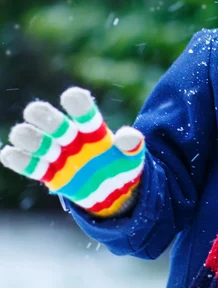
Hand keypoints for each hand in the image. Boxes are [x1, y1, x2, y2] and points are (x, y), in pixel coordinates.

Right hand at [0, 87, 144, 217]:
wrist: (115, 192)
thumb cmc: (124, 166)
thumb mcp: (134, 155)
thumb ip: (132, 144)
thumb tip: (130, 136)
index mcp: (95, 131)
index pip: (86, 115)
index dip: (79, 106)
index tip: (71, 95)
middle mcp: (75, 140)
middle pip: (58, 126)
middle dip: (47, 118)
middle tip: (34, 110)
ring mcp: (62, 157)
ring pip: (42, 144)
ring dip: (30, 138)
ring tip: (19, 132)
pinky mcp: (52, 175)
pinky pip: (34, 167)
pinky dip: (21, 161)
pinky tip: (9, 153)